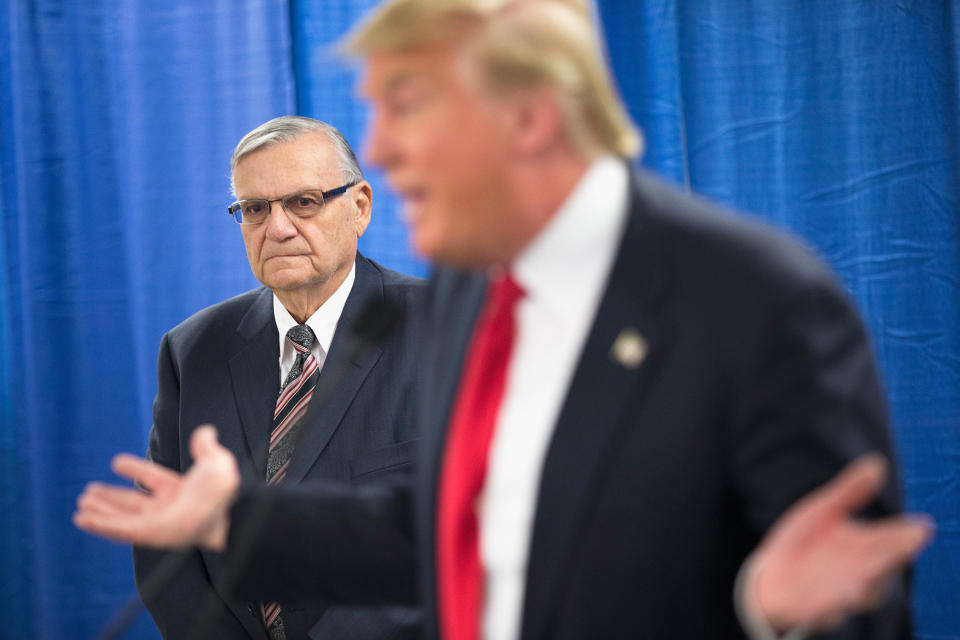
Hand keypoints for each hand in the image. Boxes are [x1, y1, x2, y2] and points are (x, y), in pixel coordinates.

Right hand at [73, 425, 239, 550]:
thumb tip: (206, 431)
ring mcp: (157, 523)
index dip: (135, 470)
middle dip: (110, 499)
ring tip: (80, 505)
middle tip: (88, 493)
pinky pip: (119, 530)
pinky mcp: (148, 535)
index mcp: (180, 490)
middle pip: (132, 503)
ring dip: (100, 512)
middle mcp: (167, 508)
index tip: (117, 462)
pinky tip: (82, 519)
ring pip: (121, 518)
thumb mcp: (215, 461)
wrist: (226, 510)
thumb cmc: (224, 491)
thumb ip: (205, 446)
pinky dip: (100, 525)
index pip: (153, 479)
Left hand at [746, 454, 933, 632]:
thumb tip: (878, 462)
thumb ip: (850, 491)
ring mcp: (842, 592)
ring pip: (863, 592)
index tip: (923, 526)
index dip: (907, 534)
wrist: (771, 578)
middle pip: (883, 565)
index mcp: (866, 546)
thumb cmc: (804, 543)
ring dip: (869, 583)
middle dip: (895, 555)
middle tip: (909, 543)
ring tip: (871, 574)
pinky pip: (832, 612)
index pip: (893, 539)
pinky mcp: (820, 610)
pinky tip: (839, 600)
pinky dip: (836, 606)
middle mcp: (861, 571)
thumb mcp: (823, 511)